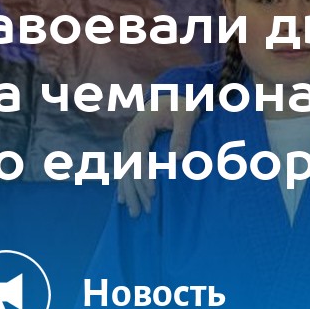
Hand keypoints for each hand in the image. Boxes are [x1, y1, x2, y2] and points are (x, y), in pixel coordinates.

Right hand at [117, 98, 196, 216]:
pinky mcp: (132, 147)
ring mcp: (128, 142)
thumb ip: (182, 134)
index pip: (140, 156)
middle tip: (143, 211)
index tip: (152, 194)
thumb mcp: (186, 115)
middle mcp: (130, 137)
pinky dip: (125, 184)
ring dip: (130, 192)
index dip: (144, 176)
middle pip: (129, 168)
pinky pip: (126, 168)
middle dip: (136, 191)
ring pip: (125, 171)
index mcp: (140, 128)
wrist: (169, 95)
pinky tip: (123, 199)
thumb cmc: (180, 105)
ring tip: (135, 213)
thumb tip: (177, 157)